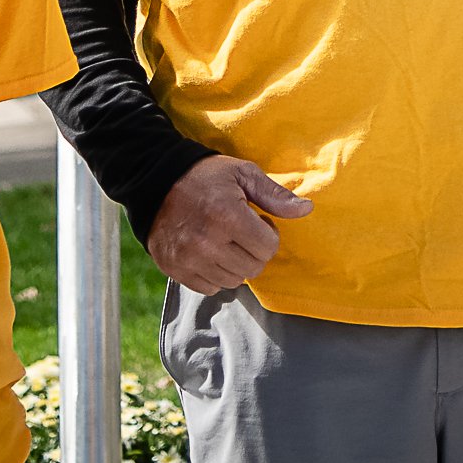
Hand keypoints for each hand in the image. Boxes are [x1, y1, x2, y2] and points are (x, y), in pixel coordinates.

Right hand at [146, 157, 310, 296]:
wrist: (155, 182)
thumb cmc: (206, 176)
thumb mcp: (243, 174)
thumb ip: (275, 195)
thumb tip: (307, 210)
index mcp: (227, 216)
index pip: (268, 248)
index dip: (268, 233)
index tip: (256, 219)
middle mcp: (207, 243)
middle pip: (253, 268)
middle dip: (254, 251)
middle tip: (241, 231)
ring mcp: (188, 259)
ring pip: (232, 281)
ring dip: (235, 264)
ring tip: (225, 241)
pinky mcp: (175, 269)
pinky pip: (209, 288)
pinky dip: (214, 275)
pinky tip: (209, 252)